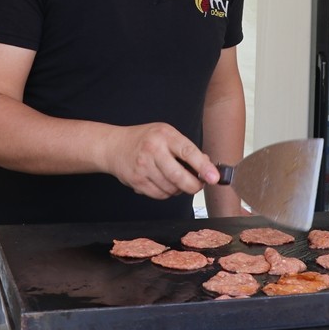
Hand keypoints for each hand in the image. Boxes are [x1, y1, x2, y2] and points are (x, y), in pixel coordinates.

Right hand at [104, 123, 219, 200]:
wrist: (114, 146)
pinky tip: (162, 182)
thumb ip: (186, 149)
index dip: (203, 167)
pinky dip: (166, 193)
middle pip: (179, 177)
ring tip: (174, 178)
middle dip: (194, 186)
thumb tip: (207, 167)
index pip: (188, 152)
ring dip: (178, 189)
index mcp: (165, 135)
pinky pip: (160, 195)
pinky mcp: (137, 181)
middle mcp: (153, 150)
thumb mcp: (167, 134)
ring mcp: (143, 167)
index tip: (214, 177)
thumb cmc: (145, 139)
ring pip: (171, 189)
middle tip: (198, 185)